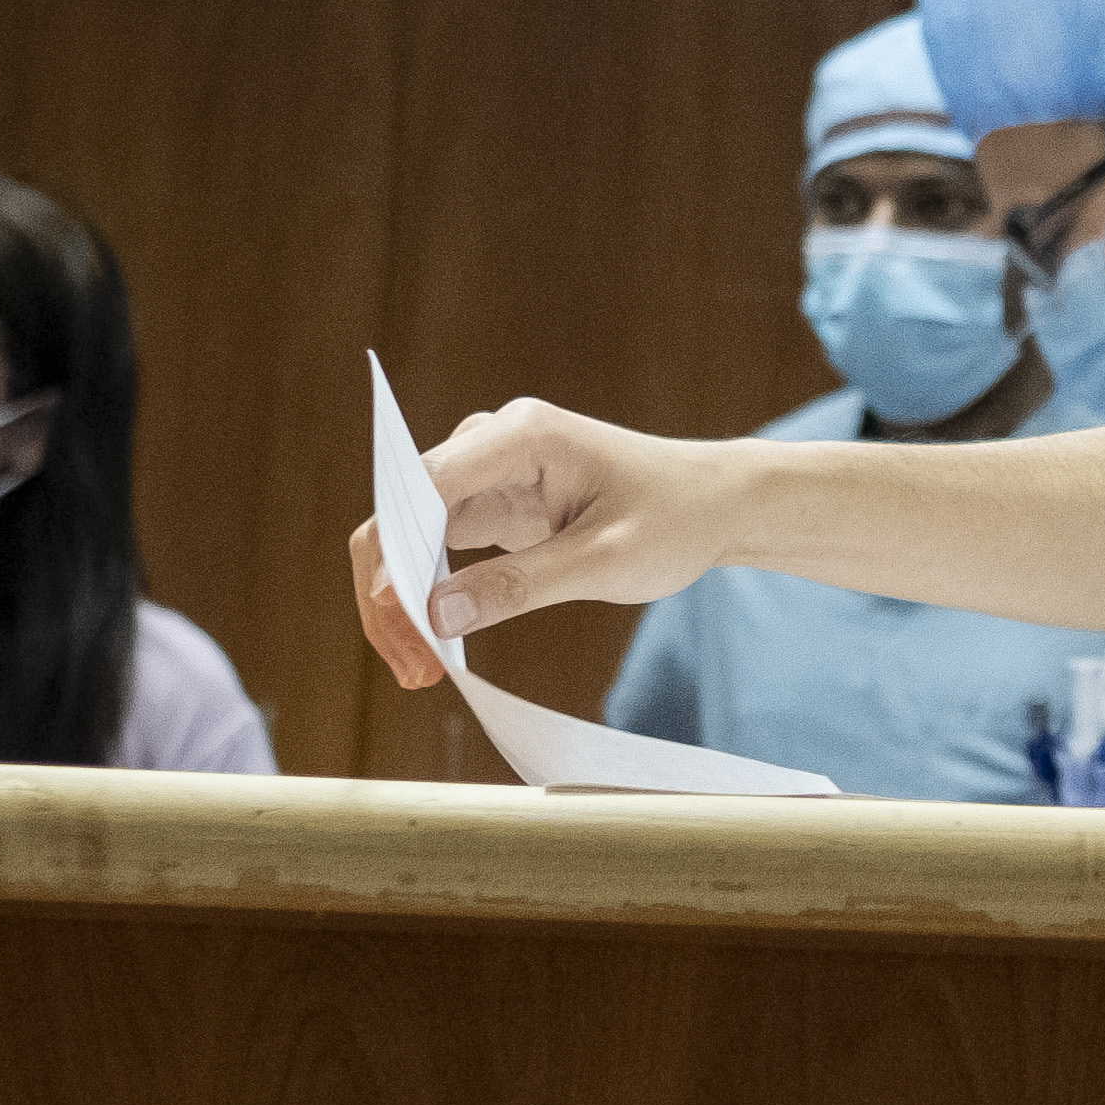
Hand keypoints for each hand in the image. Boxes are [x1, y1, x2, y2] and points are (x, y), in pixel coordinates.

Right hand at [342, 396, 717, 690]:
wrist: (712, 504)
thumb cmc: (673, 517)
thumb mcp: (604, 562)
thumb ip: (520, 586)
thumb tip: (435, 616)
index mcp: (521, 435)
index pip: (426, 487)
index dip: (395, 549)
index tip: (395, 615)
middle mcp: (492, 444)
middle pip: (401, 513)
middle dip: (391, 591)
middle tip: (414, 668)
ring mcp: (487, 472)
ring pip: (408, 535)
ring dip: (403, 600)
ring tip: (420, 669)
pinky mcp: (492, 502)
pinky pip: (435, 547)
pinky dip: (428, 594)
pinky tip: (436, 642)